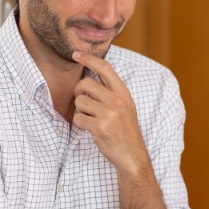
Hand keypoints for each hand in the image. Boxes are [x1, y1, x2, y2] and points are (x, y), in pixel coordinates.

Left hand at [71, 51, 147, 175]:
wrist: (132, 155)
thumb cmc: (125, 130)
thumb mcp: (125, 106)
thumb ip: (111, 91)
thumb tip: (93, 72)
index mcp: (123, 93)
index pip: (105, 68)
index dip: (89, 58)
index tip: (76, 54)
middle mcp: (117, 101)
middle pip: (85, 83)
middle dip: (78, 91)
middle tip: (83, 101)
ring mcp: (109, 114)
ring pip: (80, 101)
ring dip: (80, 110)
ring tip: (90, 117)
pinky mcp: (99, 127)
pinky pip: (78, 118)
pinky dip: (79, 123)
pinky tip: (89, 128)